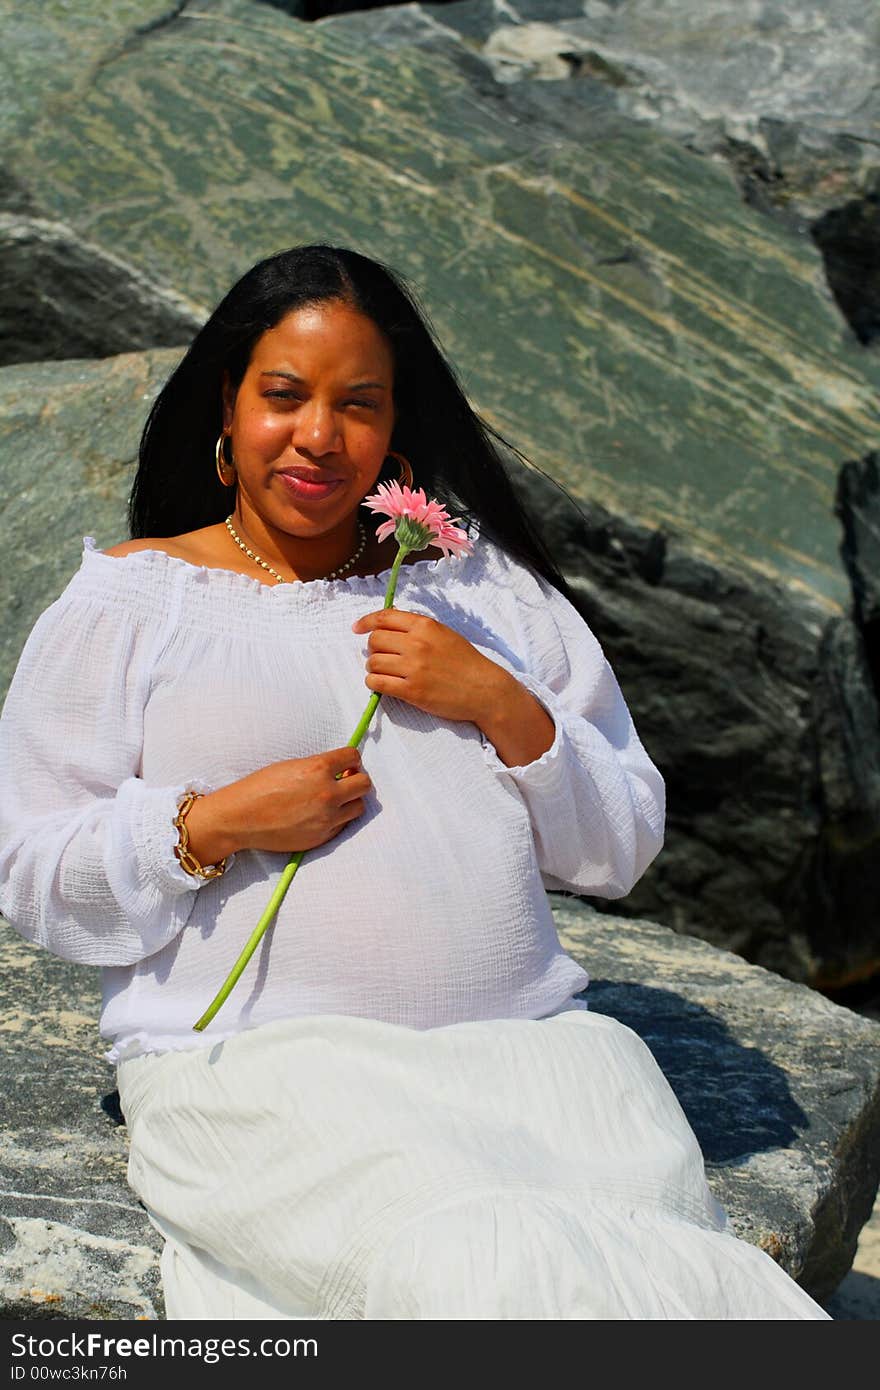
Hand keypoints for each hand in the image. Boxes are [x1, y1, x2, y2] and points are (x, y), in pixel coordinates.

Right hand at [185, 747, 372, 858]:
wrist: (240, 818)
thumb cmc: (259, 788)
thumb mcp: (290, 766)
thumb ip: (318, 766)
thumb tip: (340, 769)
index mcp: (318, 769)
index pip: (353, 757)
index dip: (349, 759)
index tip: (344, 763)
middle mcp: (327, 793)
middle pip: (364, 784)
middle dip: (356, 779)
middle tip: (343, 780)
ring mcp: (326, 818)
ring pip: (359, 806)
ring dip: (350, 801)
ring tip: (333, 799)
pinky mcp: (322, 837)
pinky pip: (342, 825)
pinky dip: (336, 818)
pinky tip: (319, 814)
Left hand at [351, 607, 509, 723]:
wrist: (484, 689)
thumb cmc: (465, 661)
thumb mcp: (444, 633)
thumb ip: (417, 627)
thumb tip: (388, 623)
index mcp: (425, 626)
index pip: (384, 618)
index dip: (366, 622)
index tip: (357, 628)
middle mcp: (417, 644)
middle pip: (374, 641)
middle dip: (373, 649)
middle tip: (383, 656)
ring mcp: (414, 669)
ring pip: (373, 663)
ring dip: (373, 668)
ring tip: (385, 672)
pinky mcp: (412, 692)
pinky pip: (378, 684)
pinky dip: (374, 683)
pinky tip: (383, 684)